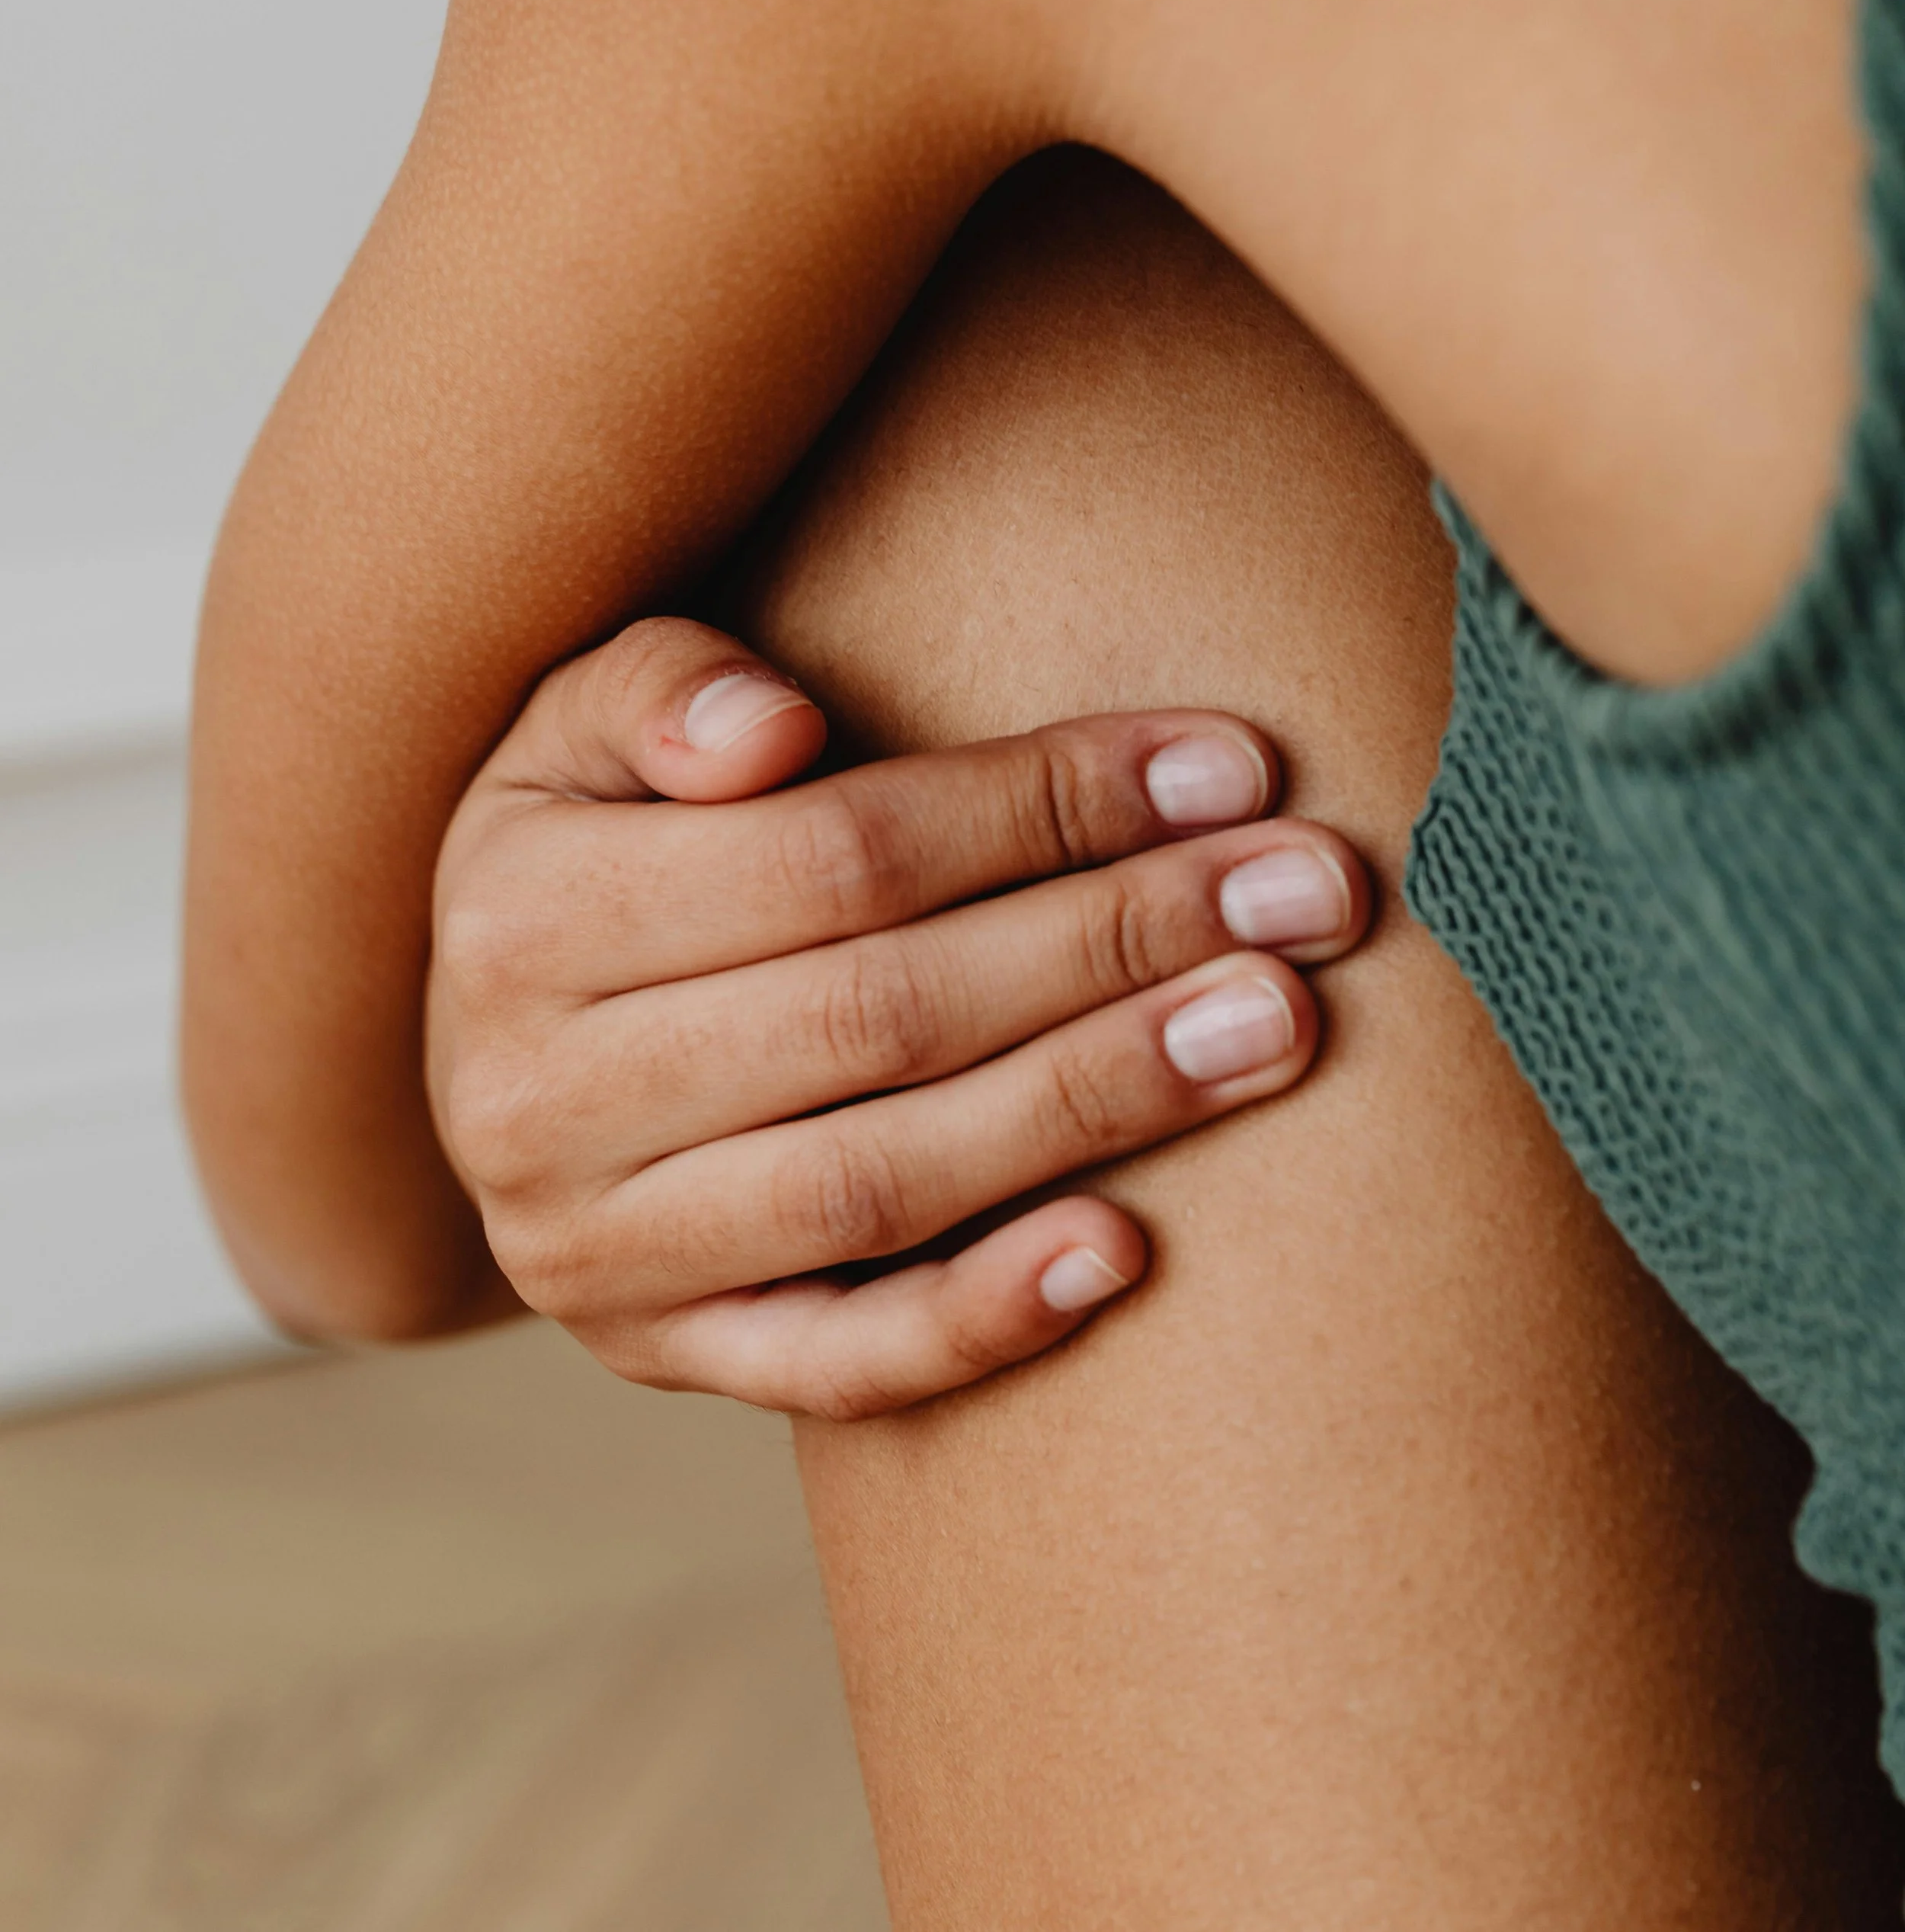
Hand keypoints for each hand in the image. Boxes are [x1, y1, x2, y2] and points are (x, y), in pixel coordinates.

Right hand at [428, 618, 1371, 1417]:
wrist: (485, 1044)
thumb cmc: (588, 841)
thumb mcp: (574, 726)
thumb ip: (663, 686)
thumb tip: (775, 732)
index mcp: (523, 912)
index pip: (835, 855)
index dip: (1040, 805)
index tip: (1223, 764)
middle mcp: (538, 1098)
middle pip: (885, 1014)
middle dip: (1116, 940)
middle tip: (1307, 893)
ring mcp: (596, 1253)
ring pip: (883, 1183)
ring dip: (1098, 1102)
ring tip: (1273, 1027)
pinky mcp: (661, 1357)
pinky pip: (837, 1363)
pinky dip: (982, 1316)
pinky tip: (1129, 1248)